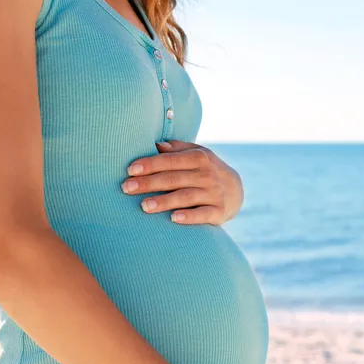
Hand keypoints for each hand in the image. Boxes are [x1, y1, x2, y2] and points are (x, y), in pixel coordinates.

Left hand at [121, 140, 243, 224]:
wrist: (237, 190)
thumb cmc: (206, 170)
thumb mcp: (197, 154)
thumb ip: (176, 149)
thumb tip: (155, 144)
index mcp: (199, 157)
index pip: (170, 160)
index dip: (150, 164)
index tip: (130, 170)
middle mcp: (207, 174)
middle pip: (174, 178)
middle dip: (149, 183)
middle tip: (127, 188)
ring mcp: (214, 193)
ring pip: (185, 197)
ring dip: (164, 201)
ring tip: (144, 206)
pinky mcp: (219, 212)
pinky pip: (203, 214)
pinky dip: (189, 216)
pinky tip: (173, 218)